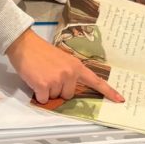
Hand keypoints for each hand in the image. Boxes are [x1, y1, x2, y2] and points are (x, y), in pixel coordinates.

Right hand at [6, 27, 122, 104]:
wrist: (24, 44)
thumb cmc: (41, 52)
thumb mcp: (63, 59)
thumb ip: (70, 73)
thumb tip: (69, 90)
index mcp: (76, 66)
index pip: (96, 81)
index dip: (108, 92)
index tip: (120, 99)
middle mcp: (69, 73)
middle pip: (69, 95)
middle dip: (59, 90)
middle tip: (49, 76)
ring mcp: (57, 79)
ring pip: (55, 97)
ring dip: (48, 91)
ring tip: (41, 76)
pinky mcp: (43, 85)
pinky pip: (44, 99)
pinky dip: (38, 94)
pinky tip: (35, 81)